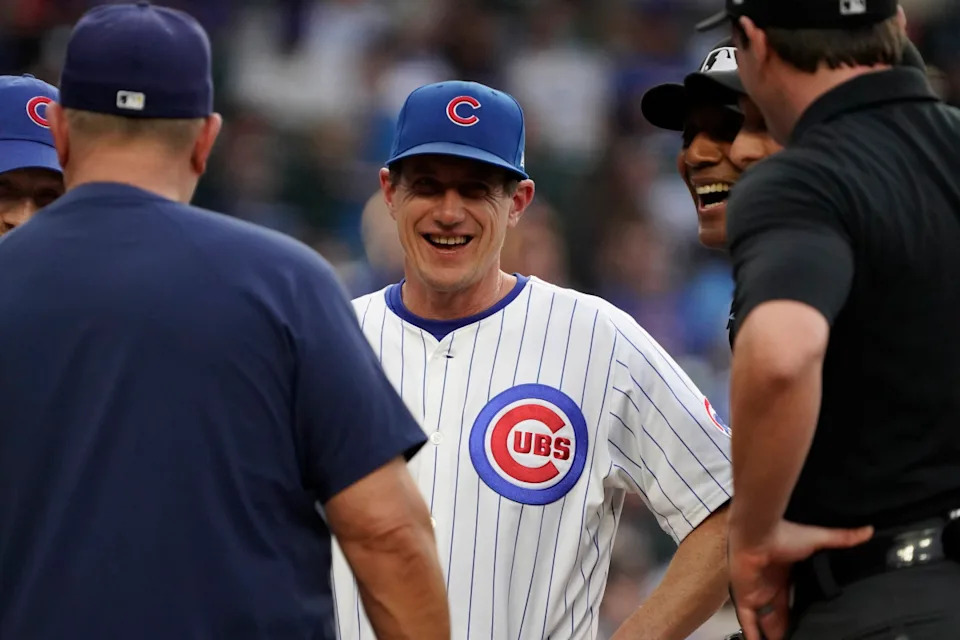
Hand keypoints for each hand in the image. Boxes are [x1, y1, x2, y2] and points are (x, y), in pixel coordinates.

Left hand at [728, 519, 872, 639]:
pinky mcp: (744, 598)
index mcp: (783, 576)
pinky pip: (748, 622)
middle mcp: (768, 585)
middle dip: (786, 629)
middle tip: (800, 638)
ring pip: (763, 622)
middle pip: (778, 615)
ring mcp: (755, 592)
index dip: (798, 615)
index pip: (791, 601)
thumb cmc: (784, 534)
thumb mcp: (818, 539)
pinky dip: (753, 635)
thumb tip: (867, 531)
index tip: (809, 626)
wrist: (758, 532)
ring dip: (771, 634)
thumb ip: (841, 539)